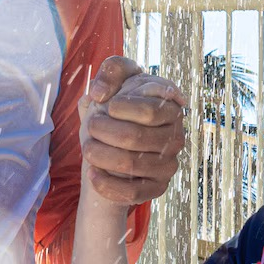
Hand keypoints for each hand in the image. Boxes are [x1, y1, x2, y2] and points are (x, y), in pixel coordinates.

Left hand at [80, 56, 187, 205]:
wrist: (119, 142)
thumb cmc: (119, 106)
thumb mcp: (118, 79)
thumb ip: (113, 70)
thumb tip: (101, 93)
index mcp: (171, 108)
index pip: (150, 110)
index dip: (120, 108)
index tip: (106, 106)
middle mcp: (176, 136)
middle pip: (135, 138)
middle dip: (103, 131)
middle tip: (90, 127)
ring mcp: (169, 164)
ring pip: (131, 165)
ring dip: (100, 156)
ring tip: (87, 148)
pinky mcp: (158, 187)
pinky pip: (133, 193)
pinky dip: (107, 185)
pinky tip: (92, 173)